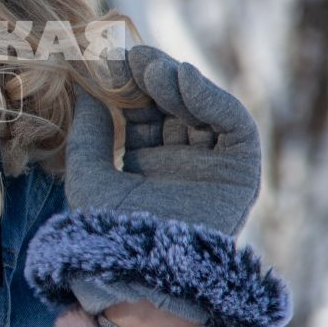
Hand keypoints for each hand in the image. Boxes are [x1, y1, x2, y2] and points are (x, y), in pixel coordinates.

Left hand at [65, 44, 261, 238]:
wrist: (142, 271)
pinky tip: (184, 80)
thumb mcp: (89, 175)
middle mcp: (181, 164)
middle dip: (154, 78)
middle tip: (135, 55)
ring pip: (203, 111)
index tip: (111, 58)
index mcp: (147, 165)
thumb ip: (89, 132)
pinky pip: (235, 127)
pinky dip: (213, 99)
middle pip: (174, 107)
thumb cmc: (109, 231)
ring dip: (179, 83)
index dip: (129, 85)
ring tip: (153, 69)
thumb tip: (86, 89)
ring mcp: (212, 168)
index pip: (143, 113)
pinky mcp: (241, 173)